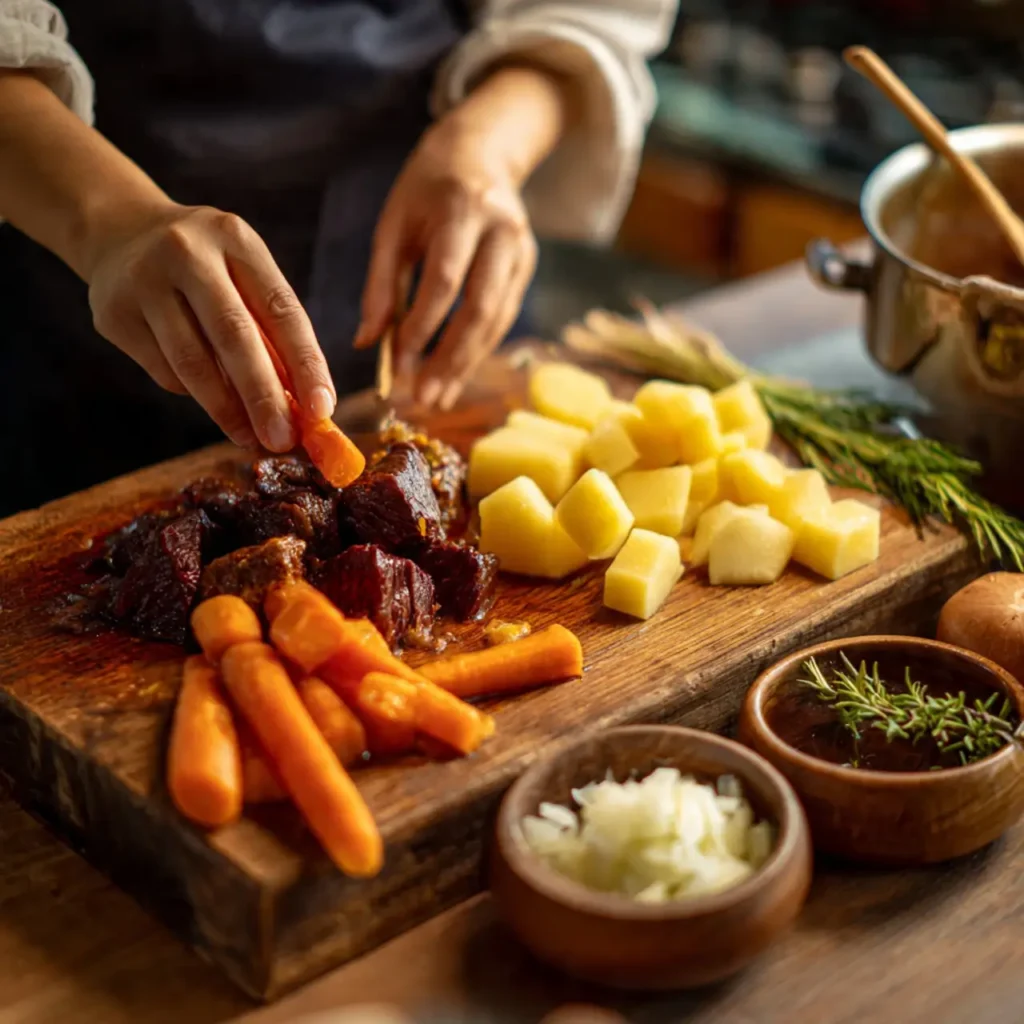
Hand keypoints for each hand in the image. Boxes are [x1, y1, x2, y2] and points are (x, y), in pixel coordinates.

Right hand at [85, 202, 335, 450]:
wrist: (120, 233)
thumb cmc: (206, 267)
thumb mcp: (243, 274)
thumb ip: (272, 331)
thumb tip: (303, 407)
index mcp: (235, 239)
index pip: (281, 310)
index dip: (306, 365)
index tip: (322, 411)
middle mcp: (187, 253)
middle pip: (234, 336)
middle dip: (263, 396)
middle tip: (282, 439)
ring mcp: (143, 282)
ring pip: (192, 362)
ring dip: (227, 410)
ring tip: (251, 438)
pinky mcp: (113, 315)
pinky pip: (164, 371)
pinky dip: (194, 392)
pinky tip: (210, 400)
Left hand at [356, 122, 537, 409]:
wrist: (482, 151)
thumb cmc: (426, 189)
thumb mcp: (394, 224)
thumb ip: (380, 284)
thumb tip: (366, 342)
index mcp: (463, 209)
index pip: (445, 280)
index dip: (422, 326)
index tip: (398, 364)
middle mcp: (503, 231)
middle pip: (480, 307)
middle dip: (450, 358)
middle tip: (424, 397)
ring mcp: (522, 250)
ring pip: (496, 320)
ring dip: (466, 364)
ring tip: (438, 398)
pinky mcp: (528, 267)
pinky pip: (503, 318)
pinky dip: (478, 350)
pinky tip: (455, 375)